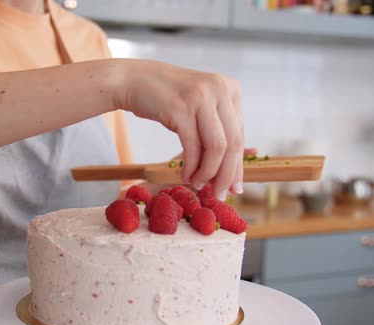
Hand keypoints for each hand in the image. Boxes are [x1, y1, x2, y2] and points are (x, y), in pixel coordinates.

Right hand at [114, 60, 242, 200]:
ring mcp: (200, 97)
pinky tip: (186, 176)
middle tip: (220, 194)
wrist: (133, 80)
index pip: (240, 134)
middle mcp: (219, 89)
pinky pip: (192, 146)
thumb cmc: (165, 98)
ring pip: (216, 147)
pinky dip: (191, 167)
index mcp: (230, 89)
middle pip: (233, 142)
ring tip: (198, 185)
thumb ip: (216, 130)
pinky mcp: (180, 108)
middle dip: (227, 174)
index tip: (234, 186)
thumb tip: (232, 173)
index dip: (238, 165)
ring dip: (208, 173)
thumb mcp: (198, 106)